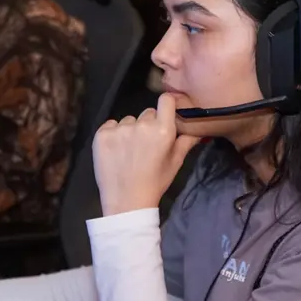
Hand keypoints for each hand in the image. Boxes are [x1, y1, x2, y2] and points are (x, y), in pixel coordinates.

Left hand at [92, 93, 199, 216]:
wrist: (126, 201)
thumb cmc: (155, 182)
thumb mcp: (176, 162)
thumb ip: (187, 141)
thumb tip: (198, 128)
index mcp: (163, 130)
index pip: (166, 100)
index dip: (166, 105)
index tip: (165, 113)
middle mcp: (142, 125)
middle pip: (147, 113)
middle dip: (148, 125)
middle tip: (146, 145)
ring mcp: (120, 129)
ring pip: (128, 120)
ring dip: (130, 131)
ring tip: (129, 152)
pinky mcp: (102, 134)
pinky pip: (110, 126)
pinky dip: (113, 135)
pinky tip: (116, 151)